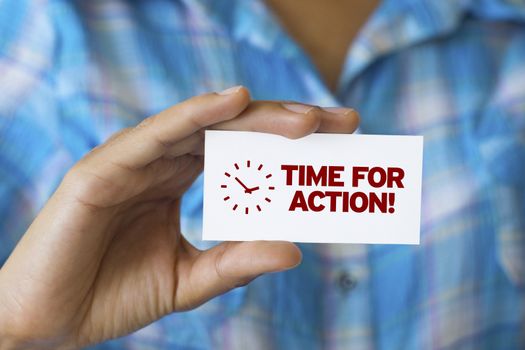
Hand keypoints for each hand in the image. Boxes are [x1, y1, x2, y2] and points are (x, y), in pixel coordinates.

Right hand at [0, 88, 358, 348]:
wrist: (50, 322)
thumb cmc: (115, 295)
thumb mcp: (190, 281)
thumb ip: (236, 261)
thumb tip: (295, 250)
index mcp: (180, 182)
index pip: (244, 152)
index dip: (290, 145)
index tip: (341, 143)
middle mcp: (162, 164)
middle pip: (233, 131)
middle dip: (289, 124)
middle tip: (342, 122)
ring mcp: (133, 161)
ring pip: (202, 126)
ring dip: (257, 117)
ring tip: (307, 120)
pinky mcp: (103, 169)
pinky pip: (156, 135)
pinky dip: (195, 114)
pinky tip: (235, 102)